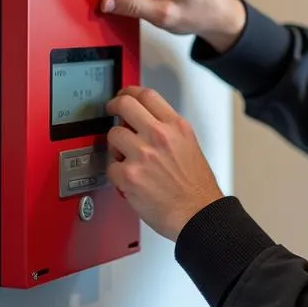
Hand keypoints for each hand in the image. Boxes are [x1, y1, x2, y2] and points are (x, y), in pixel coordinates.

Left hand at [105, 86, 223, 240]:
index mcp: (176, 127)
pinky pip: (110, 166)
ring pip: (113, 135)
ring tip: (125, 157)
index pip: (147, 95)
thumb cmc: (196, 187)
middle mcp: (159, 136)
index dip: (129, 92)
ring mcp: (142, 154)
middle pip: (125, 105)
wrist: (197, 214)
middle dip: (113, 106)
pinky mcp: (129, 175)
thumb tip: (144, 123)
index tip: (124, 95)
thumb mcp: (189, 146)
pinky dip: (116, 173)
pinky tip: (128, 178)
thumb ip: (168, 131)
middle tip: (111, 111)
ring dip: (116, 145)